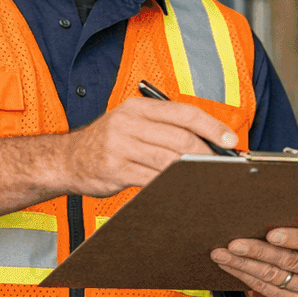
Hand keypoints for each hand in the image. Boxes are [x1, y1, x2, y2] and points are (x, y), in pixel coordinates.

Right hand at [63, 97, 237, 197]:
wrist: (66, 159)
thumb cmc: (107, 142)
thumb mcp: (131, 122)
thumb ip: (164, 127)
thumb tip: (208, 140)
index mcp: (137, 107)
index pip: (184, 113)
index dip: (212, 127)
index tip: (231, 140)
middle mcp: (128, 123)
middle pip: (180, 138)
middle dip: (207, 153)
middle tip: (223, 165)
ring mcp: (120, 147)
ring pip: (169, 160)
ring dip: (192, 171)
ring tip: (208, 177)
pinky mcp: (115, 171)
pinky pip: (152, 179)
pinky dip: (171, 185)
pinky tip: (182, 188)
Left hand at [210, 228, 297, 296]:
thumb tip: (273, 208)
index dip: (296, 238)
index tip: (271, 233)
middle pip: (292, 263)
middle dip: (260, 252)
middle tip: (235, 243)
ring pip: (274, 278)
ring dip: (244, 264)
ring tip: (222, 253)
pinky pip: (266, 290)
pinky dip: (244, 276)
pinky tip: (230, 265)